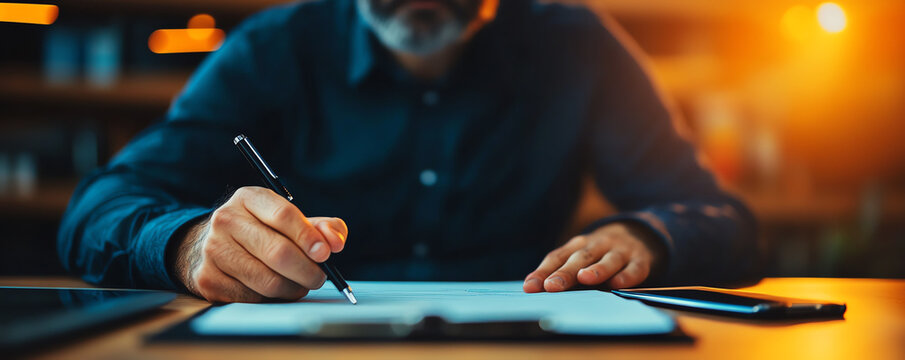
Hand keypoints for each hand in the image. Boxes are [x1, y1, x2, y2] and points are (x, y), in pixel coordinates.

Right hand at [170, 186, 347, 302]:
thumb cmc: (262, 232)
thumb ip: (322, 227)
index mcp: (248, 198)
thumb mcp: (290, 220)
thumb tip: (335, 243)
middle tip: (319, 278)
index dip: (309, 236)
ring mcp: (213, 250)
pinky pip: (253, 298)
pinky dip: (272, 299)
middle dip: (308, 270)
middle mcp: (226, 220)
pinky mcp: (208, 279)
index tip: (326, 254)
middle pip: (278, 252)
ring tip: (299, 285)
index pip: (284, 215)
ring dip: (293, 289)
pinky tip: (275, 291)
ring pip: (268, 281)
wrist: (210, 247)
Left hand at [523, 222, 663, 292]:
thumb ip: (560, 271)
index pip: (558, 257)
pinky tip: (617, 284)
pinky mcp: (640, 259)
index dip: (543, 271)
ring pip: (608, 259)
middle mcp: (598, 245)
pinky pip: (634, 268)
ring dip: (597, 269)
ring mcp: (620, 251)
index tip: (530, 287)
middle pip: (580, 258)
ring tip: (584, 278)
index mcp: (578, 245)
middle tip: (551, 286)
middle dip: (565, 272)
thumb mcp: (580, 258)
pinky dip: (627, 275)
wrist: (638, 235)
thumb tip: (531, 288)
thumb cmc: (600, 254)